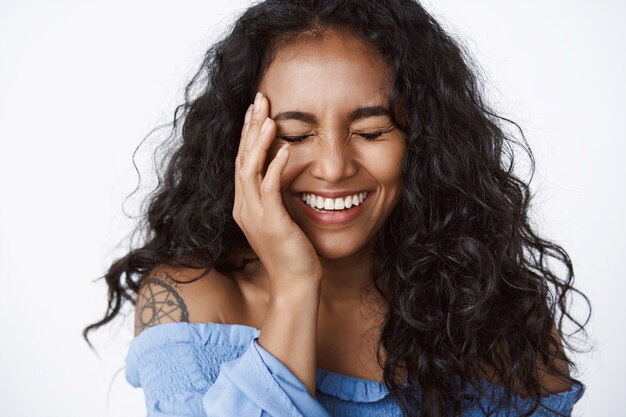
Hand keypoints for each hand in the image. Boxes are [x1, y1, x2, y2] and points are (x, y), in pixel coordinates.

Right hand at [233, 92, 321, 290]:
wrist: (294, 282)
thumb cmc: (292, 250)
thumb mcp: (280, 217)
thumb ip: (276, 193)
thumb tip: (285, 165)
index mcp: (245, 204)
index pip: (243, 161)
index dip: (248, 134)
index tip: (256, 110)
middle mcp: (244, 206)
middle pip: (242, 158)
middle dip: (250, 128)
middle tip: (259, 100)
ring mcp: (254, 215)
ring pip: (250, 170)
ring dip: (259, 142)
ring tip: (268, 117)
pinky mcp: (270, 222)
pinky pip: (269, 189)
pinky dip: (275, 167)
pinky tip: (284, 149)